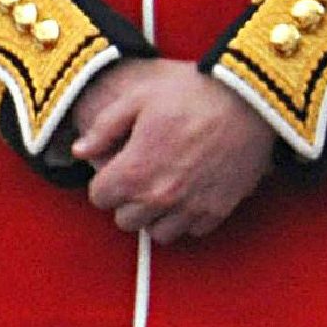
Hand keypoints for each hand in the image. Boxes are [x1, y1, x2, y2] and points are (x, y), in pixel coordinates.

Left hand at [67, 58, 271, 242]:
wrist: (247, 101)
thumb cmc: (190, 93)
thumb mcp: (138, 98)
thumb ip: (103, 128)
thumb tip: (79, 151)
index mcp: (136, 170)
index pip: (99, 198)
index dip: (103, 181)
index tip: (114, 166)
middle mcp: (161, 197)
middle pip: (125, 220)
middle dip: (126, 200)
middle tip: (138, 175)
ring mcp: (191, 207)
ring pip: (157, 233)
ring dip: (153, 215)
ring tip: (161, 187)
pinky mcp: (218, 210)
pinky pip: (191, 231)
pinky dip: (185, 217)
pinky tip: (187, 190)